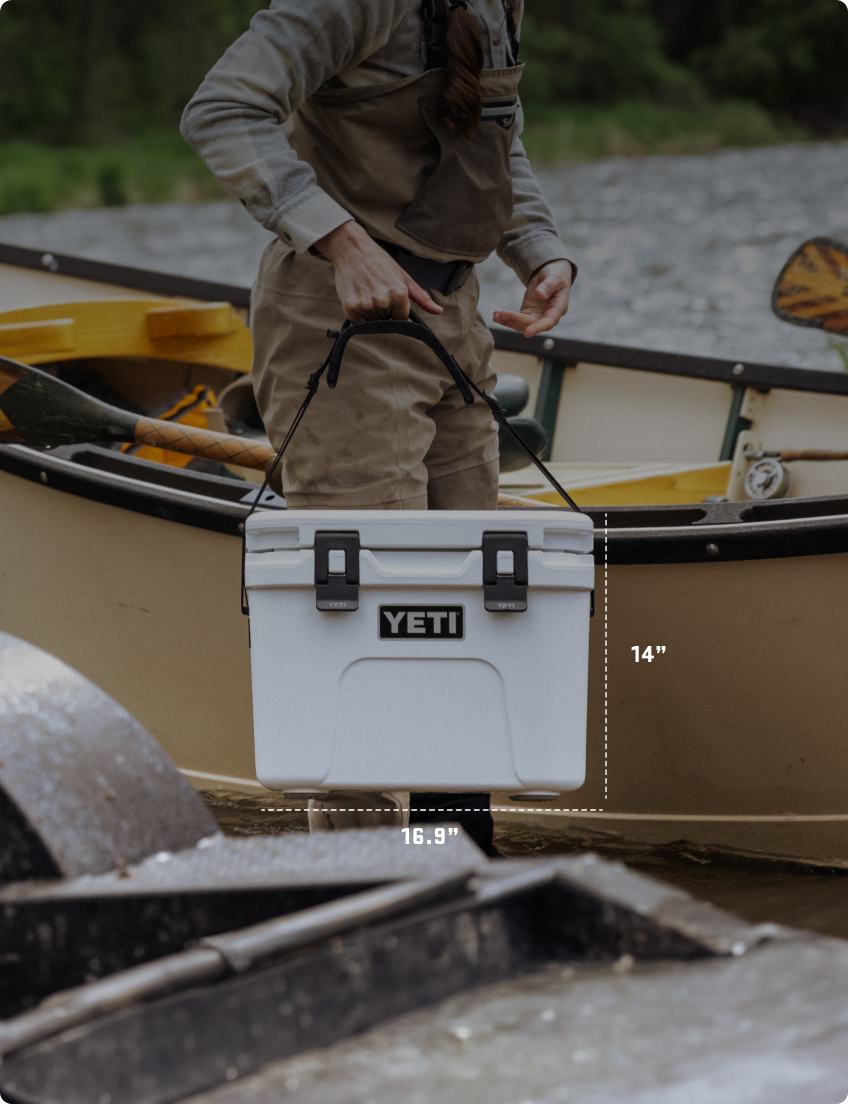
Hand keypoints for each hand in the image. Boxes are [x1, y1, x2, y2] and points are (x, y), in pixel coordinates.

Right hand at [315, 221, 443, 321]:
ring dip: (370, 311)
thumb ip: (421, 297)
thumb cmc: (379, 261)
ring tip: (366, 291)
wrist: (351, 248)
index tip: (389, 296)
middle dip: (383, 310)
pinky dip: (357, 312)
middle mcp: (383, 301)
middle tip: (375, 289)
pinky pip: (358, 321)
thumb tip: (439, 311)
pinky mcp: (351, 307)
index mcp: (399, 294)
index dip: (396, 310)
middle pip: (386, 320)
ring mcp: (366, 305)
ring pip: (372, 321)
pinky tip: (357, 295)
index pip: (401, 319)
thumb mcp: (403, 277)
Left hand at [493, 260, 572, 337]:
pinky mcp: (527, 314)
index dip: (538, 328)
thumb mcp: (555, 277)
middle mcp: (547, 316)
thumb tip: (539, 295)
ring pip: (522, 324)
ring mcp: (537, 317)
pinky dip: (506, 318)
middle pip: (531, 324)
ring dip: (508, 321)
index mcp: (558, 309)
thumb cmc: (556, 276)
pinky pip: (516, 320)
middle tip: (500, 314)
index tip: (526, 333)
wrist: (551, 276)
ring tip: (495, 315)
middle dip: (515, 320)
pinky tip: (496, 315)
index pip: (548, 322)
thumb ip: (548, 286)